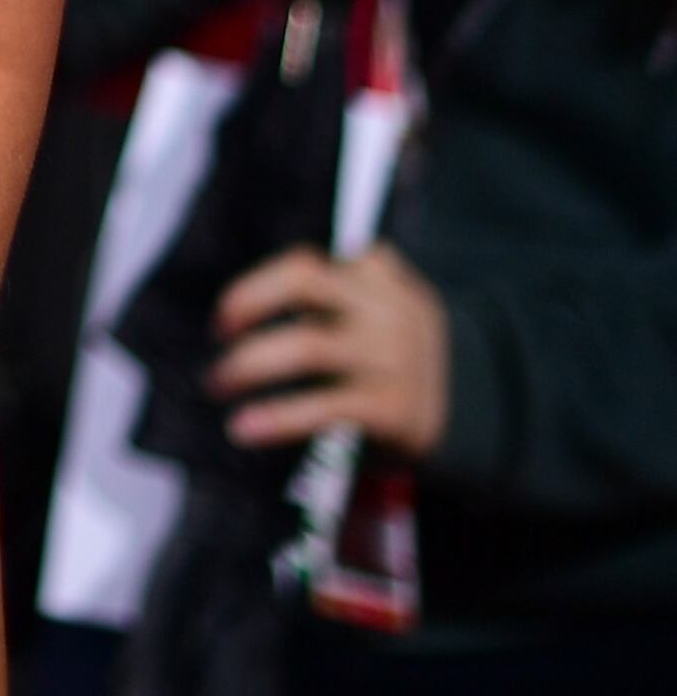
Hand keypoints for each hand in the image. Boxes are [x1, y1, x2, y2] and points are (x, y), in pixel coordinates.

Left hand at [210, 243, 448, 457]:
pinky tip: (243, 429)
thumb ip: (329, 295)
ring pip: (307, 344)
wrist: (478, 412)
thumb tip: (237, 315)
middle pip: (303, 279)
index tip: (225, 319)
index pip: (305, 266)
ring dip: (247, 364)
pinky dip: (277, 417)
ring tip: (217, 384)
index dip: (255, 288)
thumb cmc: (394, 358)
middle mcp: (387, 307)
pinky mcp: (396, 407)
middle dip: (247, 302)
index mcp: (379, 276)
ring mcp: (393, 356)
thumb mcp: (376, 311)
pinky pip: (324, 406)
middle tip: (218, 340)